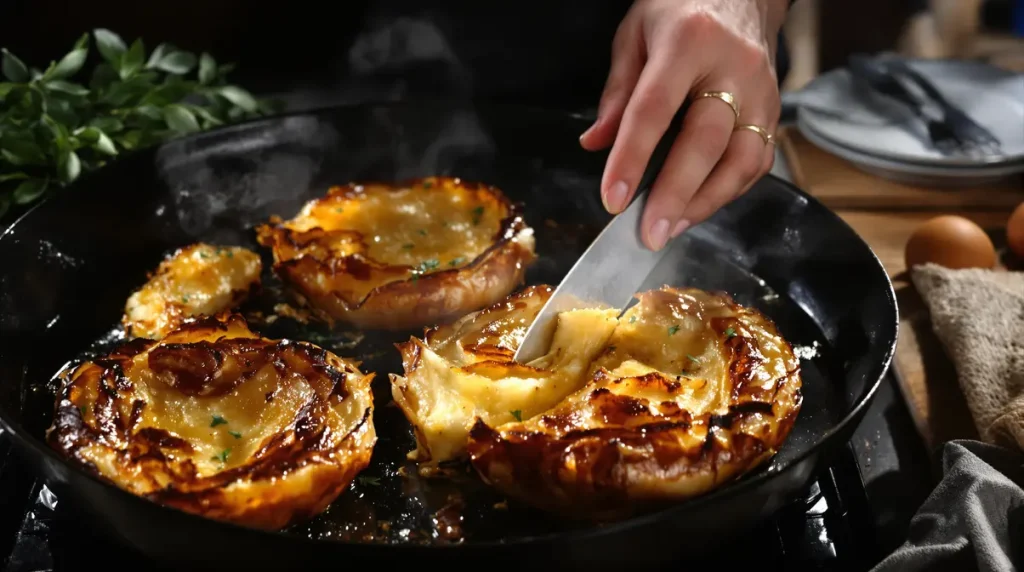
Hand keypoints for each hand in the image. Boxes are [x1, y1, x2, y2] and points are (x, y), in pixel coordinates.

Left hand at [580, 0, 787, 250]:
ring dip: (705, 202)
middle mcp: (733, 67)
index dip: (631, 158)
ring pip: (742, 159)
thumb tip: (595, 145)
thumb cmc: (681, 9)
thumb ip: (618, 92)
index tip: (613, 199)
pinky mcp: (775, 111)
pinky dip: (727, 192)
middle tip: (649, 232)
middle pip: (706, 141)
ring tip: (671, 227)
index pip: (654, 109)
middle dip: (675, 193)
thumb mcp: (635, 34)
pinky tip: (696, 208)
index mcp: (689, 41)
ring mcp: (762, 91)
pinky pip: (757, 161)